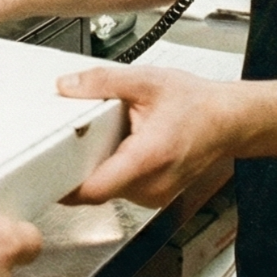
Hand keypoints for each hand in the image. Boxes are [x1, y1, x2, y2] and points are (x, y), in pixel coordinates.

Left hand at [56, 66, 239, 207]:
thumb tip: (67, 85)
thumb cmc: (197, 104)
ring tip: (109, 138)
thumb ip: (103, 82)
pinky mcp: (156, 196)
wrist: (230, 120)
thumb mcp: (146, 81)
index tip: (46, 174)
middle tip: (73, 139)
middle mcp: (152, 184)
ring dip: (101, 168)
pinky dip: (117, 171)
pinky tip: (125, 147)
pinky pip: (124, 189)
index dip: (66, 186)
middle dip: (81, 166)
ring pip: (110, 190)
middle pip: (98, 189)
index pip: (94, 189)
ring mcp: (155, 195)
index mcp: (147, 158)